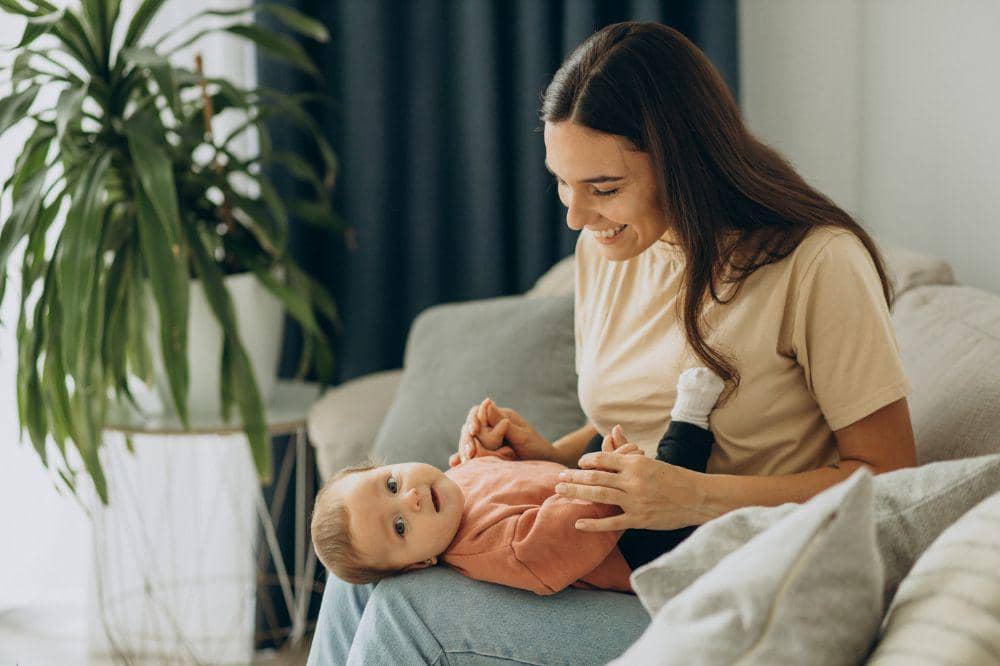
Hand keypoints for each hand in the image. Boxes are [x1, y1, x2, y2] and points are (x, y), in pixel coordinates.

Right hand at [461, 398, 555, 460]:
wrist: (544, 463)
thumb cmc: (537, 447)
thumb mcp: (522, 434)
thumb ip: (502, 421)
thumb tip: (486, 402)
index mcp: (499, 417)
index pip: (477, 413)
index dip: (472, 421)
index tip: (474, 432)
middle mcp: (490, 426)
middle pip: (469, 428)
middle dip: (466, 440)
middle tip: (470, 453)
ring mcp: (486, 440)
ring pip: (467, 441)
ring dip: (463, 449)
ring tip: (464, 461)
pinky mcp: (484, 453)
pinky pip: (470, 453)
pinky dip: (462, 457)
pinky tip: (456, 464)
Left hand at [554, 425, 705, 531]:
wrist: (697, 498)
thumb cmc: (673, 477)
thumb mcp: (650, 460)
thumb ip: (628, 448)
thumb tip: (614, 430)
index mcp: (636, 463)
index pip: (603, 459)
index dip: (586, 461)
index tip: (577, 465)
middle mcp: (633, 480)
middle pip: (596, 477)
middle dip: (574, 478)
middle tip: (558, 478)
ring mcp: (635, 501)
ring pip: (599, 496)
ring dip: (577, 493)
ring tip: (560, 492)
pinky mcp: (639, 519)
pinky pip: (611, 522)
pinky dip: (593, 524)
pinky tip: (578, 523)